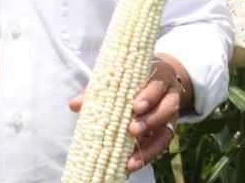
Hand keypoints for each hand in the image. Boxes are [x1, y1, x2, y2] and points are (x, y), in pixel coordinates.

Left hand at [68, 54, 191, 171]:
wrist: (159, 81)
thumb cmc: (134, 79)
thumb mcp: (121, 79)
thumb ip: (98, 90)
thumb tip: (74, 105)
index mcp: (159, 78)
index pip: (157, 85)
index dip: (149, 96)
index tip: (136, 107)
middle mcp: (170, 97)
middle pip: (168, 108)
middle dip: (151, 121)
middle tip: (132, 130)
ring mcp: (171, 117)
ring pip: (167, 132)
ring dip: (150, 147)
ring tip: (130, 160)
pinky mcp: (167, 132)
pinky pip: (161, 146)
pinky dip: (147, 156)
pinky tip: (131, 165)